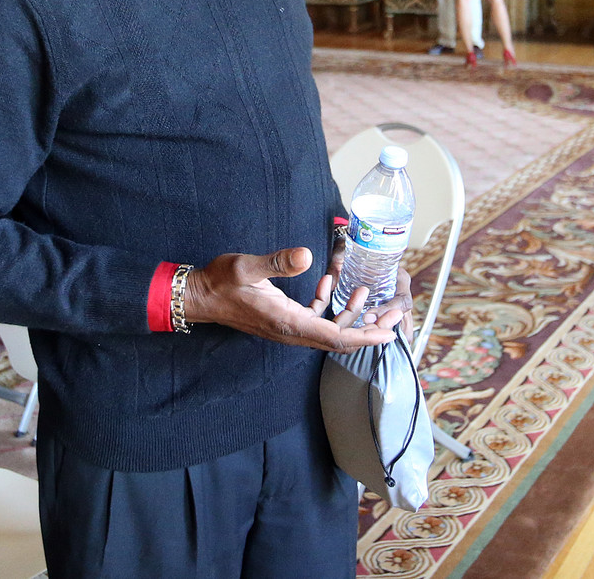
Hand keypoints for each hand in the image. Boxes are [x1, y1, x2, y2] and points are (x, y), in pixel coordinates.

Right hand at [183, 248, 401, 352]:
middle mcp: (291, 330)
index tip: (389, 334)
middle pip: (339, 338)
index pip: (335, 337)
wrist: (200, 296)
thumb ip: (278, 261)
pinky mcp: (284, 319)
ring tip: (368, 293)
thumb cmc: (221, 282)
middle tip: (393, 315)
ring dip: (351, 314)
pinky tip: (329, 280)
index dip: (365, 336)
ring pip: (329, 329)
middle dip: (369, 328)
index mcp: (287, 322)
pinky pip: (315, 318)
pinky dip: (329, 303)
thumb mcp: (248, 267)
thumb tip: (308, 256)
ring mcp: (288, 327)